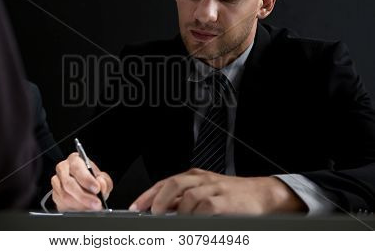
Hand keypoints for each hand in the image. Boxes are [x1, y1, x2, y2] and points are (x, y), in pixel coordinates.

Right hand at [51, 153, 112, 211]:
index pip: (77, 168)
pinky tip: (83, 210)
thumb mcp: (102, 177)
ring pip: (64, 196)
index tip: (97, 189)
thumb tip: (100, 185)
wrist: (85, 186)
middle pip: (68, 183)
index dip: (87, 180)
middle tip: (96, 203)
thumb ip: (104, 181)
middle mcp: (63, 169)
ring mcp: (56, 182)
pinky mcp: (55, 195)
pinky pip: (62, 204)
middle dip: (84, 196)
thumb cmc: (93, 179)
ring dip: (80, 205)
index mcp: (74, 160)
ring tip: (92, 209)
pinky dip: (74, 209)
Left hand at [129, 168, 306, 214]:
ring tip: (174, 222)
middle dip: (157, 199)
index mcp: (195, 177)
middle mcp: (202, 180)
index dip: (149, 194)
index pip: (166, 182)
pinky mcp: (225, 201)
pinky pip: (205, 207)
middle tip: (151, 213)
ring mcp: (214, 189)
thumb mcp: (206, 192)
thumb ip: (185, 199)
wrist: (262, 194)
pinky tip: (193, 222)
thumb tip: (161, 210)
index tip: (136, 206)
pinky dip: (195, 216)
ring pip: (187, 196)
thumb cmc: (233, 195)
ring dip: (177, 212)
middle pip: (173, 184)